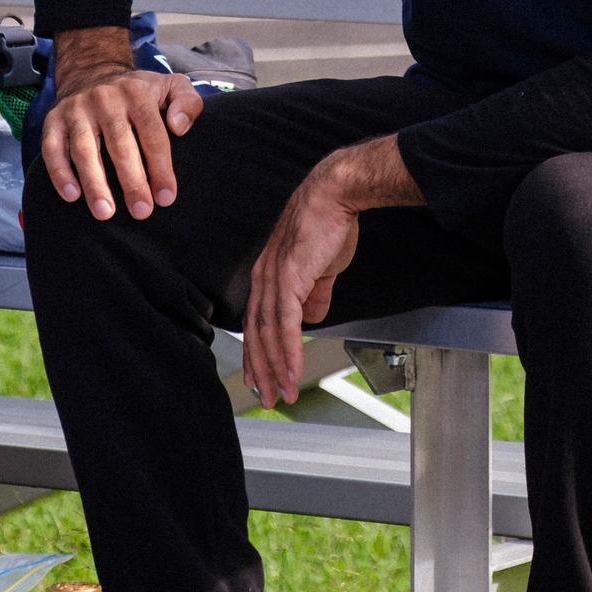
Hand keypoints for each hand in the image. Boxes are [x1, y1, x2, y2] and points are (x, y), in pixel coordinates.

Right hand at [41, 26, 203, 219]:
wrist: (92, 72)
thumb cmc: (139, 91)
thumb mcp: (171, 86)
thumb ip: (187, 103)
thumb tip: (178, 127)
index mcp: (137, 92)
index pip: (152, 133)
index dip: (160, 168)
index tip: (166, 197)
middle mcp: (105, 98)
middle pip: (119, 144)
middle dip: (131, 181)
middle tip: (141, 211)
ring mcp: (76, 109)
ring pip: (84, 148)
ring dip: (94, 182)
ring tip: (105, 212)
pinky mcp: (53, 120)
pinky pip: (53, 148)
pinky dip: (60, 172)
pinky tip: (72, 195)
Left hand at [243, 136, 424, 408]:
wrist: (335, 194)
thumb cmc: (328, 222)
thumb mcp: (321, 266)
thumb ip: (315, 292)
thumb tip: (314, 316)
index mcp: (268, 274)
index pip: (257, 322)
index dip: (257, 352)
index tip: (260, 376)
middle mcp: (263, 278)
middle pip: (256, 334)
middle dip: (261, 370)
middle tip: (265, 396)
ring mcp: (274, 278)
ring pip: (268, 334)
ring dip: (275, 368)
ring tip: (281, 392)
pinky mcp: (289, 279)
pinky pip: (285, 325)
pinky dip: (288, 351)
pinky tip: (292, 370)